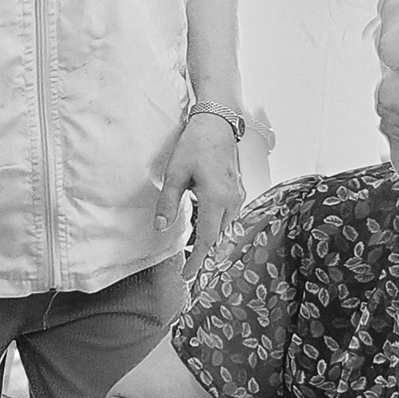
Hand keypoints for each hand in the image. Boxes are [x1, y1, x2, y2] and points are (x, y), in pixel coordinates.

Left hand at [160, 111, 246, 259]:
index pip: (207, 240)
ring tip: (195, 251)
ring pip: (225, 228)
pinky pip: (229, 216)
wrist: (217, 122)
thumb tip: (161, 228)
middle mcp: (232, 201)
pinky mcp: (237, 190)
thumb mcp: (176, 174)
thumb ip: (168, 203)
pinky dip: (217, 226)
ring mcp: (237, 195)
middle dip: (204, 253)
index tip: (189, 275)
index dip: (198, 260)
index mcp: (216, 200)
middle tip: (189, 267)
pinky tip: (205, 226)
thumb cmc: (196, 144)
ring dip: (211, 240)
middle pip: (218, 237)